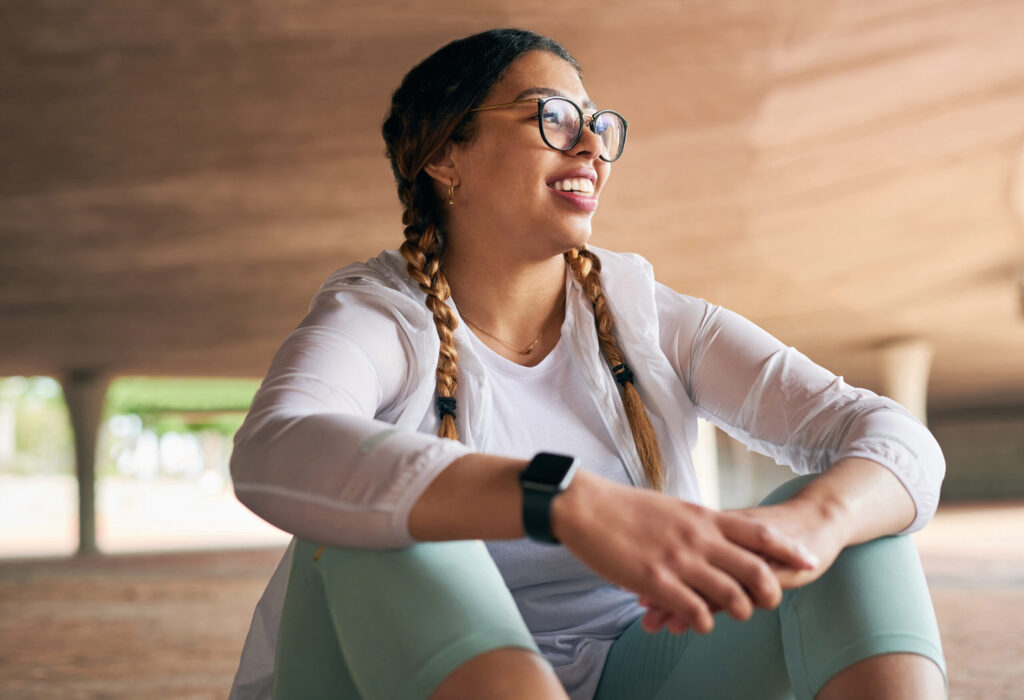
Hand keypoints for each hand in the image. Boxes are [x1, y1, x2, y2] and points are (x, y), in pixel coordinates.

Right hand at [551, 471, 818, 634]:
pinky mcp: (656, 582)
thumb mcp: (673, 508)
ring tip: (731, 614)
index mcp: (703, 517)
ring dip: (737, 611)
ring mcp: (679, 561)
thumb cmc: (625, 507)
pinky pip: (696, 612)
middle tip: (769, 602)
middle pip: (755, 570)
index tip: (809, 562)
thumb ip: (699, 524)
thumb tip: (716, 534)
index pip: (760, 534)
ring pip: (731, 597)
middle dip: (770, 592)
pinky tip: (697, 621)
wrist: (585, 507)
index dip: (789, 550)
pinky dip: (703, 622)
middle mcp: (698, 538)